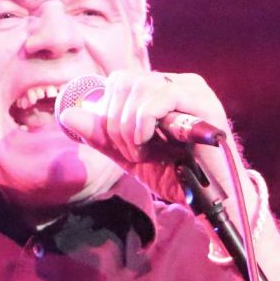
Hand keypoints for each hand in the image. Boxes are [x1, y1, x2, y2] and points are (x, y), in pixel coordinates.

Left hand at [58, 70, 234, 202]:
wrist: (212, 201)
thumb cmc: (174, 176)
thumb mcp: (128, 155)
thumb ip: (100, 136)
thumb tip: (67, 115)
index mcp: (158, 91)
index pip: (117, 81)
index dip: (105, 111)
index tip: (113, 143)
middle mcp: (175, 83)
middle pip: (124, 80)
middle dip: (113, 120)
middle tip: (127, 152)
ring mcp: (191, 89)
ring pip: (140, 86)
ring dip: (128, 126)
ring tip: (140, 153)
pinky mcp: (204, 102)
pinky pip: (162, 96)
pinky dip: (144, 122)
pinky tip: (148, 145)